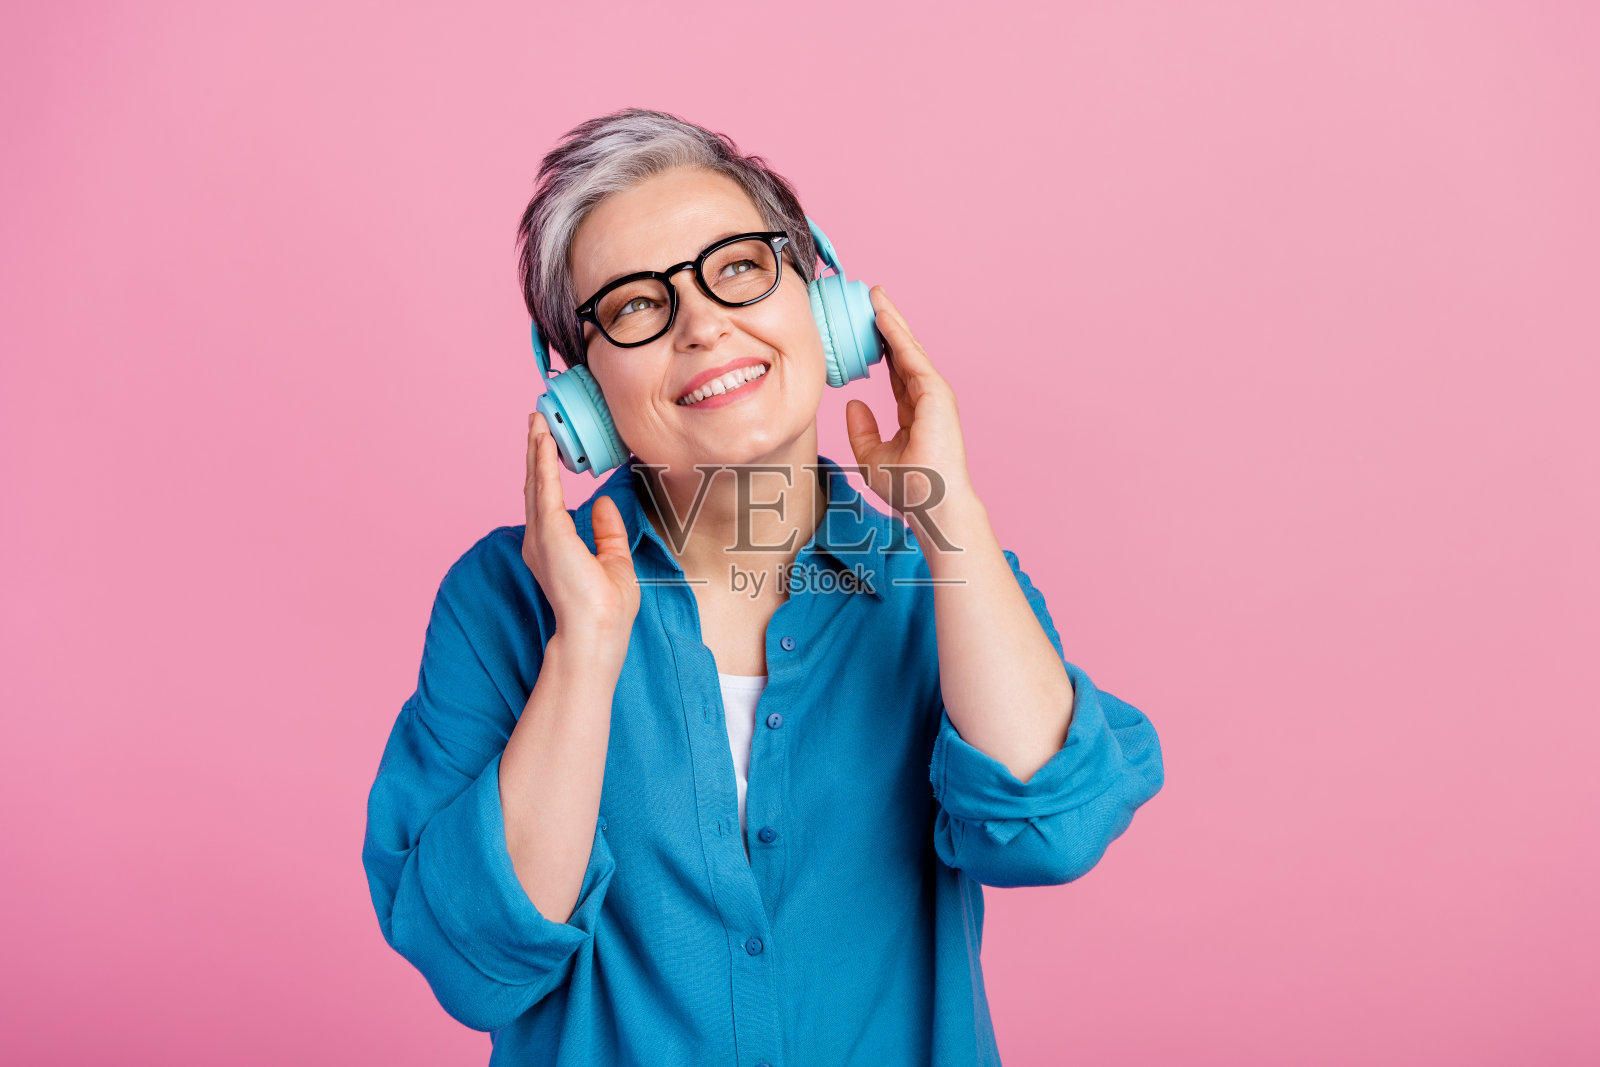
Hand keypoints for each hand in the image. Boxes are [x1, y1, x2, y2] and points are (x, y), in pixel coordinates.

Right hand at [522, 411, 640, 651]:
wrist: (597, 631)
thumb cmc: (605, 609)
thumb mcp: (613, 561)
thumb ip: (606, 531)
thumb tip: (603, 503)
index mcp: (553, 548)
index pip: (548, 501)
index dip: (545, 472)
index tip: (546, 446)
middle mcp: (539, 540)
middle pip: (535, 486)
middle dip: (535, 453)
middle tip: (536, 422)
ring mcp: (541, 535)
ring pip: (535, 481)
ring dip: (535, 449)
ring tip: (536, 421)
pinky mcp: (548, 531)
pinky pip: (544, 487)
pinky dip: (542, 460)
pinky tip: (542, 439)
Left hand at [845, 287, 977, 525]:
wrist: (933, 504)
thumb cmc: (910, 487)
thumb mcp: (872, 455)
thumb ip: (863, 429)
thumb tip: (853, 403)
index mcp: (914, 411)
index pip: (896, 371)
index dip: (882, 347)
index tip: (867, 325)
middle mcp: (926, 398)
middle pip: (903, 353)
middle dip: (888, 325)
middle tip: (871, 297)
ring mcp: (934, 394)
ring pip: (909, 349)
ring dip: (892, 321)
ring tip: (875, 295)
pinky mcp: (936, 393)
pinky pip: (912, 357)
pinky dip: (897, 334)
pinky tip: (883, 315)